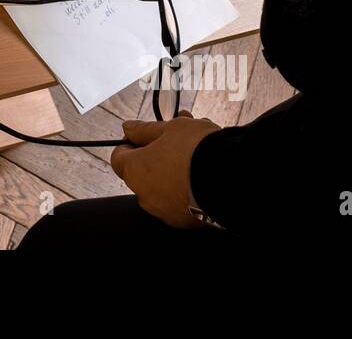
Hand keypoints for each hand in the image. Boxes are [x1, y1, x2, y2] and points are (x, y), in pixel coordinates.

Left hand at [109, 111, 220, 228]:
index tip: (147, 135)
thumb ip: (144, 129)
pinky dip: (188, 189)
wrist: (232, 179)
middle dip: (159, 153)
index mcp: (133, 171)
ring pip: (165, 185)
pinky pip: (181, 201)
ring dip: (176, 169)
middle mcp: (144, 196)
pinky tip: (206, 172)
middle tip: (180, 137)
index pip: (119, 156)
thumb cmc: (197, 149)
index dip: (132, 142)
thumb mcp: (171, 128)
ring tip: (200, 150)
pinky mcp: (186, 222)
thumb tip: (127, 128)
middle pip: (144, 170)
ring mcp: (165, 212)